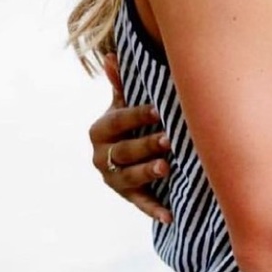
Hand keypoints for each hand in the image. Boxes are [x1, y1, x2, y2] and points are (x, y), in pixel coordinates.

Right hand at [89, 53, 172, 223]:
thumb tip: (111, 56)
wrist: (123, 152)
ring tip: (167, 169)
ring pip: (130, 177)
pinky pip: (140, 203)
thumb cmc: (131, 120)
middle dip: (147, 145)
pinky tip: (170, 215)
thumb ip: (120, 85)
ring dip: (148, 173)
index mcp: (101, 130)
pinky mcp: (127, 195)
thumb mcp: (123, 103)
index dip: (138, 115)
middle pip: (125, 150)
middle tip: (169, 139)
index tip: (158, 110)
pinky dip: (154, 210)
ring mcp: (113, 178)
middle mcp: (102, 156)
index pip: (119, 121)